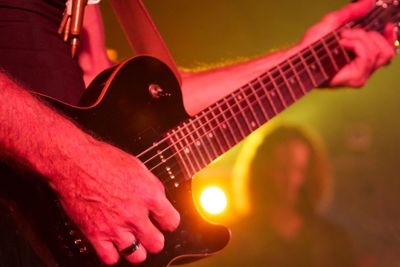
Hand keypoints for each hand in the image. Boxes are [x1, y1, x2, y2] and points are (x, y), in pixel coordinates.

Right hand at [52, 140, 179, 264]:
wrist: (73, 162)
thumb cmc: (102, 159)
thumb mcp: (138, 167)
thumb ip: (152, 187)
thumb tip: (160, 199)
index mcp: (149, 194)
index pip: (172, 222)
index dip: (168, 222)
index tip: (163, 222)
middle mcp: (134, 213)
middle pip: (157, 243)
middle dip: (155, 239)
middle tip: (149, 233)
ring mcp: (115, 226)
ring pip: (137, 255)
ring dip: (136, 249)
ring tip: (132, 240)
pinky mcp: (95, 234)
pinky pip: (110, 258)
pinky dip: (113, 253)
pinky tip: (113, 243)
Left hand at [300, 0, 395, 87]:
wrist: (300, 57)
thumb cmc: (311, 45)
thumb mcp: (333, 22)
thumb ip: (352, 12)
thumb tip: (368, 1)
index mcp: (360, 58)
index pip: (387, 51)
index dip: (390, 37)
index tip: (387, 25)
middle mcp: (363, 69)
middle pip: (386, 50)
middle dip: (368, 35)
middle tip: (347, 34)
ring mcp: (361, 76)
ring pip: (377, 51)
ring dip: (360, 38)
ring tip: (342, 39)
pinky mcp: (356, 79)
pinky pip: (367, 55)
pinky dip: (355, 44)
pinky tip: (342, 44)